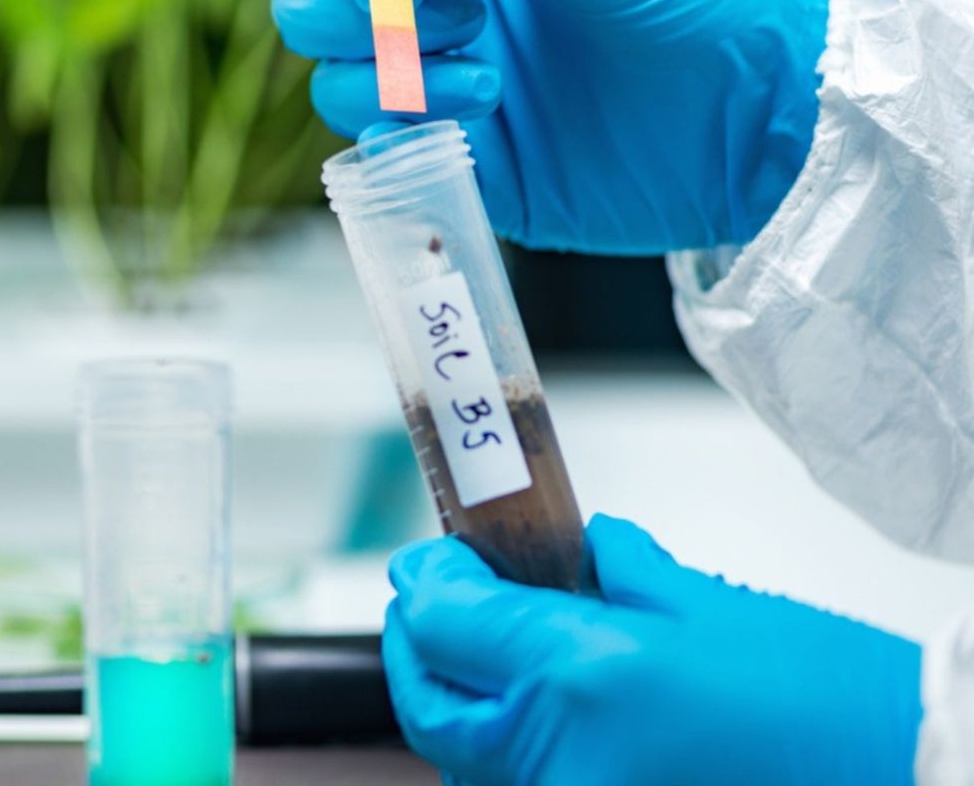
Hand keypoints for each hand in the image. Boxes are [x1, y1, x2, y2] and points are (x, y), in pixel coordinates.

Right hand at [273, 0, 827, 252]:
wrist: (761, 116)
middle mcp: (438, 12)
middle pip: (311, 6)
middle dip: (356, 13)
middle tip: (457, 16)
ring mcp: (445, 92)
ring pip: (337, 84)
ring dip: (393, 76)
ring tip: (493, 78)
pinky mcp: (466, 166)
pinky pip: (382, 157)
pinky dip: (403, 137)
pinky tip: (483, 120)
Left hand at [383, 516, 920, 785]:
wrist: (899, 780)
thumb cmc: (822, 699)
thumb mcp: (699, 601)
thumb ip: (609, 570)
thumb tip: (566, 553)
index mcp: (576, 679)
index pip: (444, 620)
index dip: (426, 578)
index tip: (431, 557)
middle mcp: (553, 763)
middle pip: (430, 706)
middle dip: (416, 646)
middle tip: (429, 600)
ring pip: (461, 762)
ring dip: (456, 702)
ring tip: (477, 652)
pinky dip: (501, 755)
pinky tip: (529, 715)